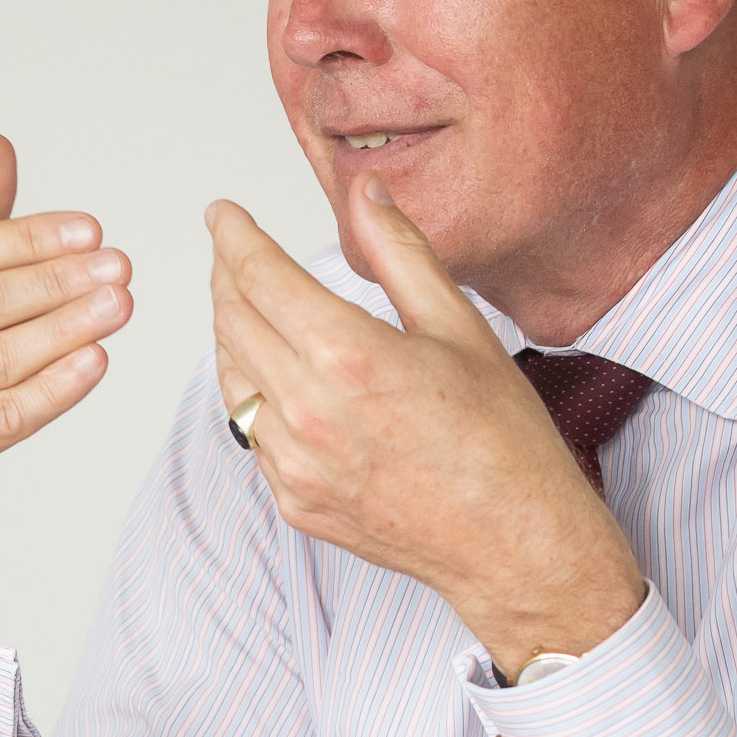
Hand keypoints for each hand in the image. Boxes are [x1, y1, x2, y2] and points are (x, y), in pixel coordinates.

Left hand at [208, 174, 644, 674]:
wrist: (513, 543)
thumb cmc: (502, 439)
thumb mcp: (458, 326)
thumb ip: (399, 251)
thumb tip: (365, 193)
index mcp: (348, 356)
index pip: (260, 275)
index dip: (233, 236)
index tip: (222, 214)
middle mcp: (308, 411)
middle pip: (232, 321)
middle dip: (226, 275)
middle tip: (233, 251)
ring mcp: (294, 463)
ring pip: (230, 377)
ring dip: (231, 332)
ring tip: (247, 304)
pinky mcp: (293, 499)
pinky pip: (250, 432)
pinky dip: (252, 392)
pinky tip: (275, 374)